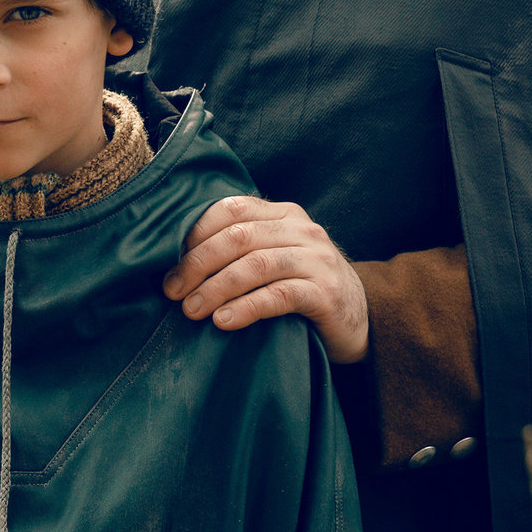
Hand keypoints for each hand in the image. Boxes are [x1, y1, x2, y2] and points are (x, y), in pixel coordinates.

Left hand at [162, 196, 369, 363]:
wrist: (362, 318)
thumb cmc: (304, 288)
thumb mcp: (276, 258)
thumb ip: (242, 250)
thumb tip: (179, 262)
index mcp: (284, 215)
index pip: (232, 209)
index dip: (195, 234)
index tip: (169, 263)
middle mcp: (302, 230)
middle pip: (239, 237)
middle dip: (198, 263)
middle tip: (173, 292)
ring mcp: (317, 260)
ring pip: (256, 265)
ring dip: (216, 287)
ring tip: (192, 310)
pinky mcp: (326, 293)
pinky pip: (279, 296)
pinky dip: (246, 308)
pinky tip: (223, 321)